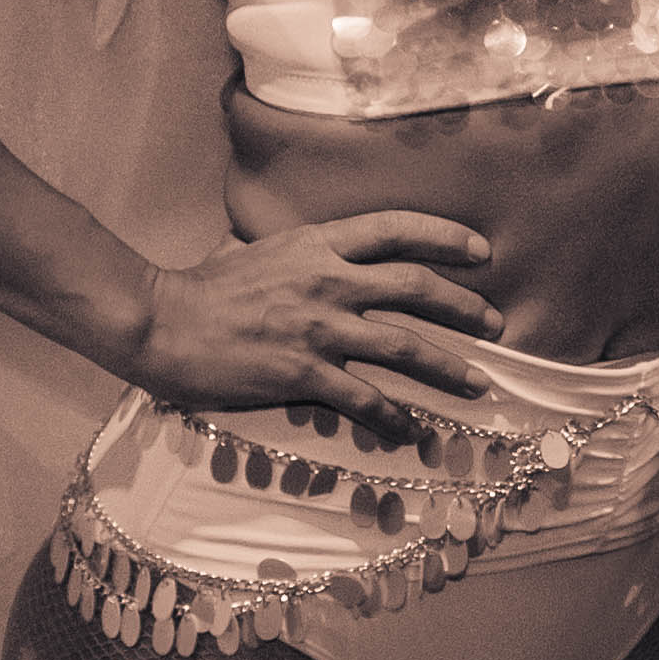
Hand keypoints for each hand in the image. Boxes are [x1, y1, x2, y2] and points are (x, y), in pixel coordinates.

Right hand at [123, 209, 503, 416]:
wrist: (162, 322)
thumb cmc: (205, 287)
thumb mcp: (260, 249)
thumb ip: (301, 252)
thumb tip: (323, 252)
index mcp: (318, 244)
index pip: (397, 229)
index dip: (446, 237)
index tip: (482, 252)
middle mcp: (327, 280)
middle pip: (416, 288)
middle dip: (465, 306)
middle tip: (496, 324)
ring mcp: (318, 329)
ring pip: (403, 347)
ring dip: (448, 367)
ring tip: (477, 383)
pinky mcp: (302, 374)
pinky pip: (363, 399)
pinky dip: (394, 417)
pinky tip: (413, 430)